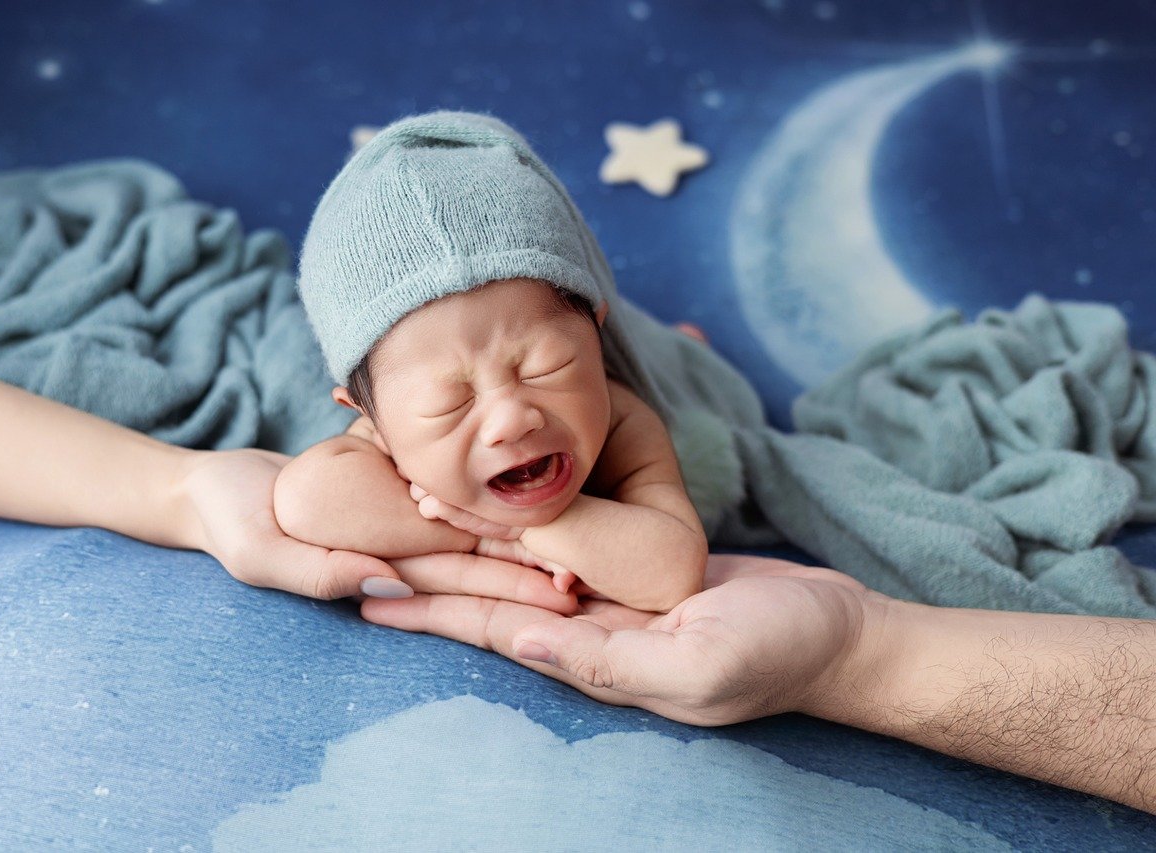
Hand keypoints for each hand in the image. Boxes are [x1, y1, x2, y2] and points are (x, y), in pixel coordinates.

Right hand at [180, 450, 576, 612]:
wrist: (212, 486)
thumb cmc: (227, 521)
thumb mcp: (259, 552)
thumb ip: (317, 572)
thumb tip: (388, 583)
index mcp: (380, 575)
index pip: (459, 586)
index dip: (511, 589)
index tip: (566, 588)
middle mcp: (402, 554)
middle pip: (481, 561)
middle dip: (536, 566)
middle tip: (602, 565)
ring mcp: (400, 523)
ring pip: (473, 527)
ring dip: (523, 533)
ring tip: (583, 531)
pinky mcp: (395, 488)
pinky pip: (447, 490)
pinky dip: (483, 491)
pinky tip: (526, 482)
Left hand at [361, 553, 869, 725]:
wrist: (839, 632)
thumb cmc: (778, 653)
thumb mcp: (697, 666)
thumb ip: (606, 661)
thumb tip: (517, 642)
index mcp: (593, 656)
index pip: (491, 626)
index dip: (429, 606)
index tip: (366, 583)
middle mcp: (591, 627)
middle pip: (492, 592)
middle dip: (430, 571)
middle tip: (362, 538)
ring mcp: (613, 597)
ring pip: (521, 563)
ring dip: (467, 540)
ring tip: (409, 511)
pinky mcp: (637, 568)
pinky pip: (566, 542)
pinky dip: (524, 523)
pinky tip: (497, 505)